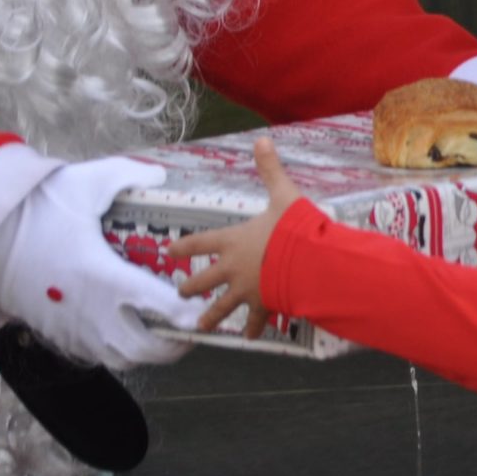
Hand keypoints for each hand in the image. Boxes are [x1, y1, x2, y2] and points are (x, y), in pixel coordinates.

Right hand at [0, 157, 197, 369]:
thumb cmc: (35, 210)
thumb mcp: (85, 184)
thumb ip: (128, 177)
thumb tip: (158, 177)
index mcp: (106, 276)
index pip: (161, 306)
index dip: (188, 313)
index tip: (201, 309)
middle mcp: (93, 312)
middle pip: (146, 348)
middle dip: (174, 344)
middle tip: (187, 328)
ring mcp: (73, 328)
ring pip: (121, 357)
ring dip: (145, 349)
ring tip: (158, 331)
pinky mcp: (55, 334)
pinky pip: (95, 353)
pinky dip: (116, 348)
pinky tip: (121, 326)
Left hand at [168, 139, 304, 339]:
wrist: (308, 264)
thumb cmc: (293, 229)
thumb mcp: (282, 194)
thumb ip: (269, 170)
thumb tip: (262, 138)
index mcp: (232, 240)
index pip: (199, 243)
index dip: (182, 247)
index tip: (168, 251)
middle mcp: (232, 268)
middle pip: (203, 280)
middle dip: (190, 286)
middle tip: (180, 292)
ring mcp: (246, 290)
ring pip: (221, 306)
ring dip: (210, 316)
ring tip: (200, 326)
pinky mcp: (264, 305)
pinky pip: (256, 320)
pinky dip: (253, 329)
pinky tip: (250, 337)